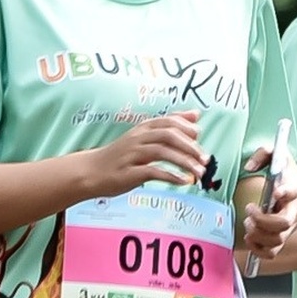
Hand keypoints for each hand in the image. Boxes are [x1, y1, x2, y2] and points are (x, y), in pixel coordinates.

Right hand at [79, 113, 210, 199]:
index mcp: (143, 129)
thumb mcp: (144, 137)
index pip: (169, 122)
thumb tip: (196, 115)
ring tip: (199, 173)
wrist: (91, 171)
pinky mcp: (129, 173)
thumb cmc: (122, 155)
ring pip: (163, 153)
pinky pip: (153, 172)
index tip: (199, 136)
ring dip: (184, 163)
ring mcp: (133, 155)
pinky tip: (183, 182)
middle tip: (205, 159)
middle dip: (190, 146)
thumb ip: (169, 126)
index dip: (186, 127)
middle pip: (168, 135)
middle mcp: (138, 139)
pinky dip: (171, 176)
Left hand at [235, 145, 296, 267]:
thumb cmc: (288, 176)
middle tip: (250, 210)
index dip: (286, 192)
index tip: (276, 191)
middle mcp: (293, 212)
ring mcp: (288, 228)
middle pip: (283, 223)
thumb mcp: (279, 157)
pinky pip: (271, 253)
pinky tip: (250, 237)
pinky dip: (258, 249)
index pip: (293, 192)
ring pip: (276, 240)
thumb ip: (264, 154)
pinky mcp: (281, 239)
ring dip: (257, 234)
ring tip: (249, 223)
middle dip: (262, 220)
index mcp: (294, 190)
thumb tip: (248, 167)